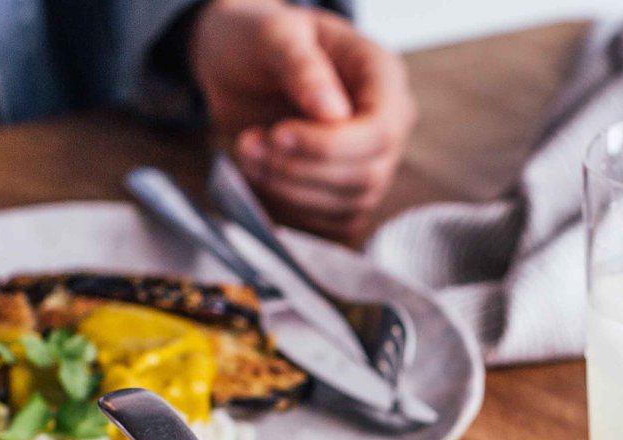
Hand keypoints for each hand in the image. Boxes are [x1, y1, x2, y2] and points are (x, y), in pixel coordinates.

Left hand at [190, 0, 415, 239]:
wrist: (236, 64)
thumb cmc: (259, 40)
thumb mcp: (275, 36)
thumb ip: (303, 68)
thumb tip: (334, 113)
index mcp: (382, 76)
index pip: (381, 131)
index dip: (331, 145)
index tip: (279, 133)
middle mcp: (386, 121)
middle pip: (367, 174)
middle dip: (302, 170)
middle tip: (252, 143)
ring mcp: (369, 159)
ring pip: (349, 202)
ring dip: (291, 189)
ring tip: (248, 152)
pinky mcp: (344, 187)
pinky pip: (333, 219)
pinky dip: (292, 206)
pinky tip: (262, 174)